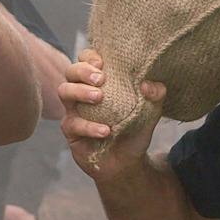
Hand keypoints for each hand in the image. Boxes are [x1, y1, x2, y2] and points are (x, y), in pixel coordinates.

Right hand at [58, 48, 163, 176]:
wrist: (126, 163)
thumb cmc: (134, 131)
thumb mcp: (150, 113)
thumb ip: (155, 96)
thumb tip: (149, 84)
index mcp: (97, 82)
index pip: (85, 59)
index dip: (89, 56)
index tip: (103, 62)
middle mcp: (82, 92)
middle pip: (71, 71)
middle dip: (83, 71)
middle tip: (101, 79)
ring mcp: (73, 110)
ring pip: (65, 92)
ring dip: (81, 92)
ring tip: (99, 98)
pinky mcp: (71, 131)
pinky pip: (73, 124)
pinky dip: (89, 126)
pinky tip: (105, 131)